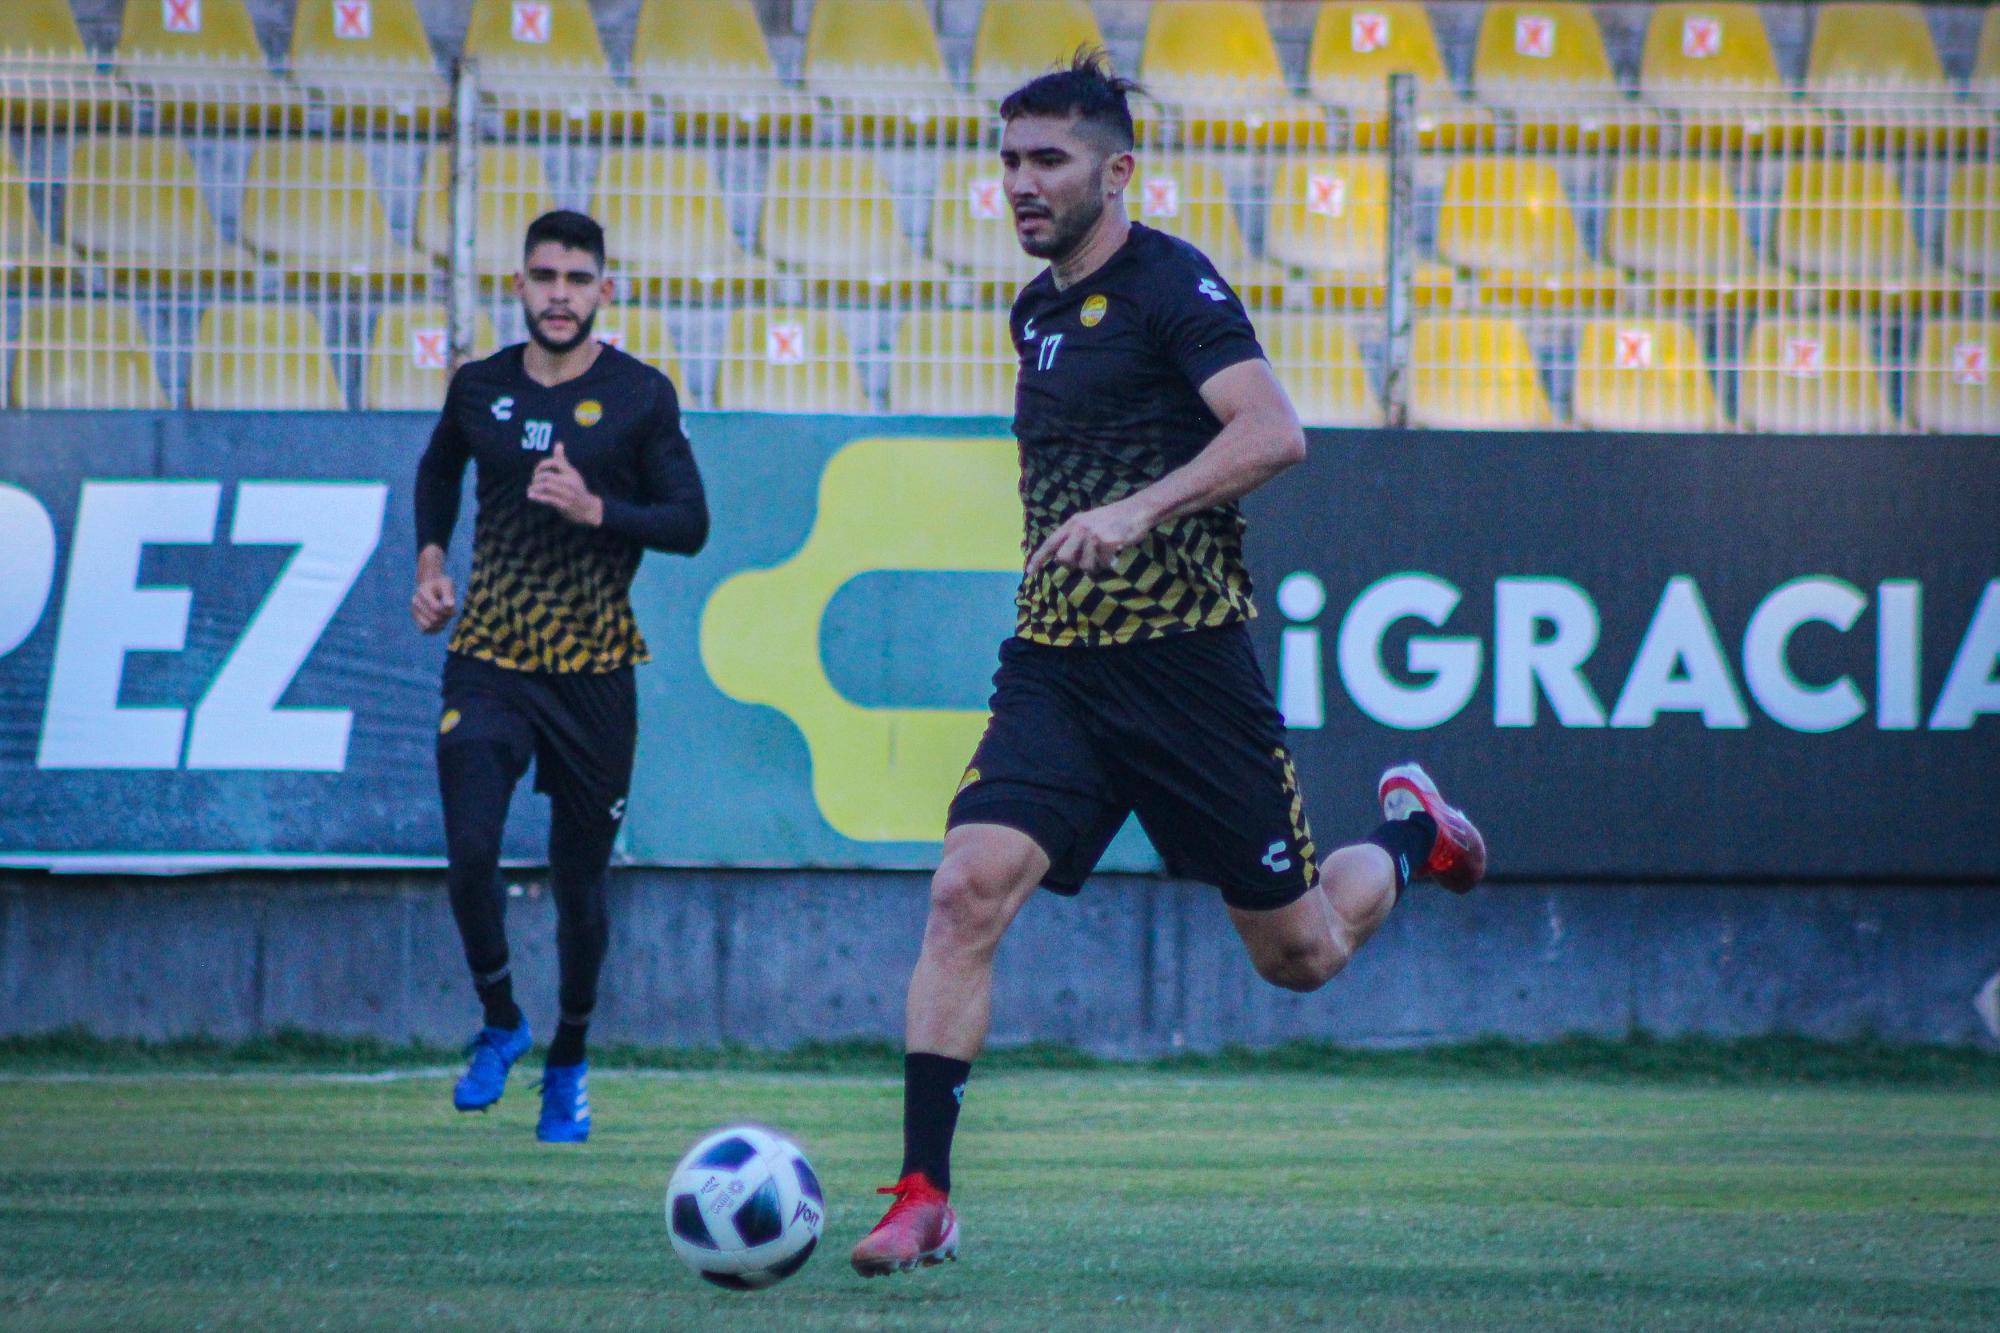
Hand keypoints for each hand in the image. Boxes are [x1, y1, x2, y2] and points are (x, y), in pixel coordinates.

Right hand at [412, 570, 455, 633]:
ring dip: (440, 625)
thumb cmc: (441, 585)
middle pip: (434, 618)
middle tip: (451, 612)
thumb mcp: (447, 585)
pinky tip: (441, 624)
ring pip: (428, 626)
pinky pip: (424, 630)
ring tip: (445, 618)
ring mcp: (414, 611)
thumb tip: (450, 606)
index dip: (448, 611)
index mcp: (422, 592)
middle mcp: (415, 602)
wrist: (431, 585)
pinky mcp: (416, 619)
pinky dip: (434, 629)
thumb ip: (449, 594)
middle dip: (445, 617)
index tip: (453, 607)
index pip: (436, 608)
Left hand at [527, 442, 603, 526]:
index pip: (555, 462)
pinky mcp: (564, 505)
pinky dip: (537, 497)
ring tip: (530, 490)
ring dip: (535, 488)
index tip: (538, 471)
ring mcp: (567, 494)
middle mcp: (570, 482)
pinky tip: (531, 496)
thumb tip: (558, 444)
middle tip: (534, 481)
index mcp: (571, 473)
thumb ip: (562, 460)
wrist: (587, 509)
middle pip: (547, 476)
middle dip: (536, 478)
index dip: (542, 465)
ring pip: (546, 487)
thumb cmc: (577, 489)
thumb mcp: (571, 473)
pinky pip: (547, 499)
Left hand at [1025, 496, 1155, 579]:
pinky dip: (1109, 563)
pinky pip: (1102, 565)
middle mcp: (1079, 528)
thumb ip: (1075, 537)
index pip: (1050, 543)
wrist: (1137, 510)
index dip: (1038, 559)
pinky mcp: (1107, 542)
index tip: (1028, 572)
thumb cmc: (1113, 520)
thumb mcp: (1089, 522)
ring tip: (1105, 554)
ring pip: (1085, 566)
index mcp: (1073, 523)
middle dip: (1073, 565)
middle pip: (1064, 559)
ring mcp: (1093, 535)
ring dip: (1095, 566)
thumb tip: (1063, 560)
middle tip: (1088, 559)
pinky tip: (1115, 553)